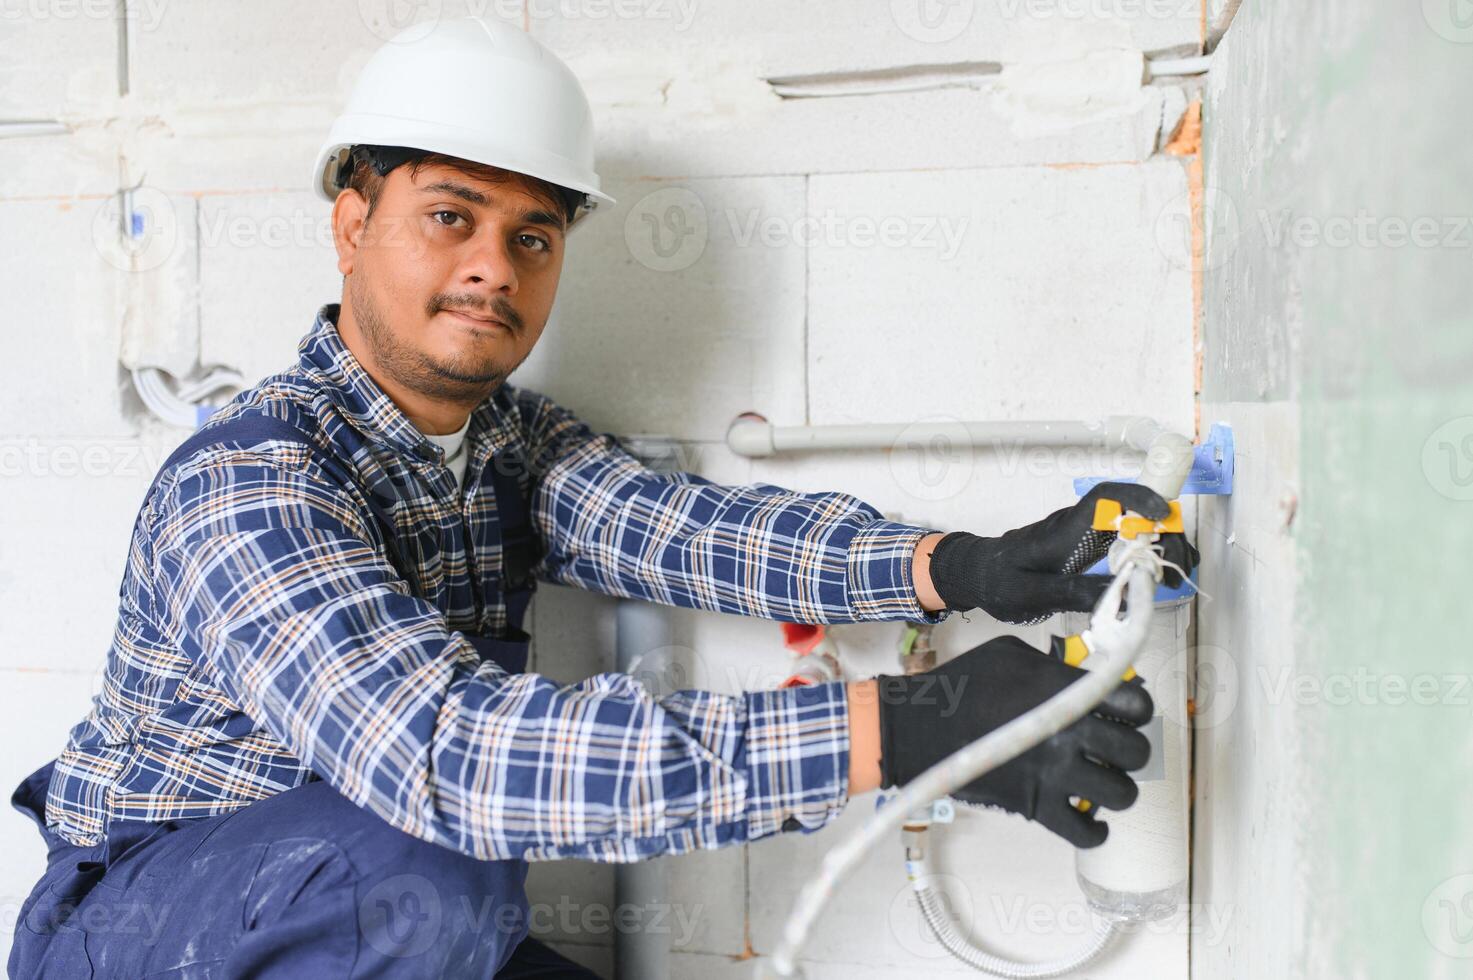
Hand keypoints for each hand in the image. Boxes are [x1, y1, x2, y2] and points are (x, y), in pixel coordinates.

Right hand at [877, 635, 1151, 847]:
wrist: (922, 726)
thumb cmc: (963, 685)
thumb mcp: (1011, 655)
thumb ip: (1054, 665)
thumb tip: (1081, 676)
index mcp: (1066, 692)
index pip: (1136, 704)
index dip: (1137, 710)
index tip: (1126, 713)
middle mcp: (1069, 733)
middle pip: (1135, 751)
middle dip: (1130, 750)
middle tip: (1114, 750)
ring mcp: (1055, 773)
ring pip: (1121, 793)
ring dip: (1117, 788)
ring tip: (1101, 781)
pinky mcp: (1037, 806)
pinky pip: (1087, 832)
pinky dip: (1096, 831)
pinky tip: (1089, 818)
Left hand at [926, 482, 1198, 623]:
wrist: (977, 574)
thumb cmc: (998, 580)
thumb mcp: (1031, 594)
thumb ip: (1071, 592)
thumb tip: (1119, 593)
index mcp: (1063, 531)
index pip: (1104, 498)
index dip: (1138, 498)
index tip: (1164, 514)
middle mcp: (1077, 527)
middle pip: (1129, 513)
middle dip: (1162, 530)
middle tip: (1181, 561)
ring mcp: (1082, 536)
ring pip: (1129, 528)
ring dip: (1156, 545)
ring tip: (1173, 574)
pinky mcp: (1085, 549)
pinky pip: (1119, 544)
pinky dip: (1142, 556)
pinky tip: (1151, 578)